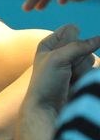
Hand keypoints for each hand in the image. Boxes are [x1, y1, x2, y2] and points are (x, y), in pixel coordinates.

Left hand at [20, 24, 99, 139]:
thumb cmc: (46, 82)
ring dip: (82, 69)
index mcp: (49, 43)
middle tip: (65, 71)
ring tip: (69, 79)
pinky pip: (94, 70)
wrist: (48, 109)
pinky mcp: (82, 76)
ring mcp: (73, 64)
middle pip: (84, 44)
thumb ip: (79, 46)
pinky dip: (87, 76)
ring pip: (91, 58)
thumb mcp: (57, 59)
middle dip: (77, 58)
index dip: (70, 42)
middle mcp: (61, 52)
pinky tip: (76, 84)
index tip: (58, 56)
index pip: (72, 30)